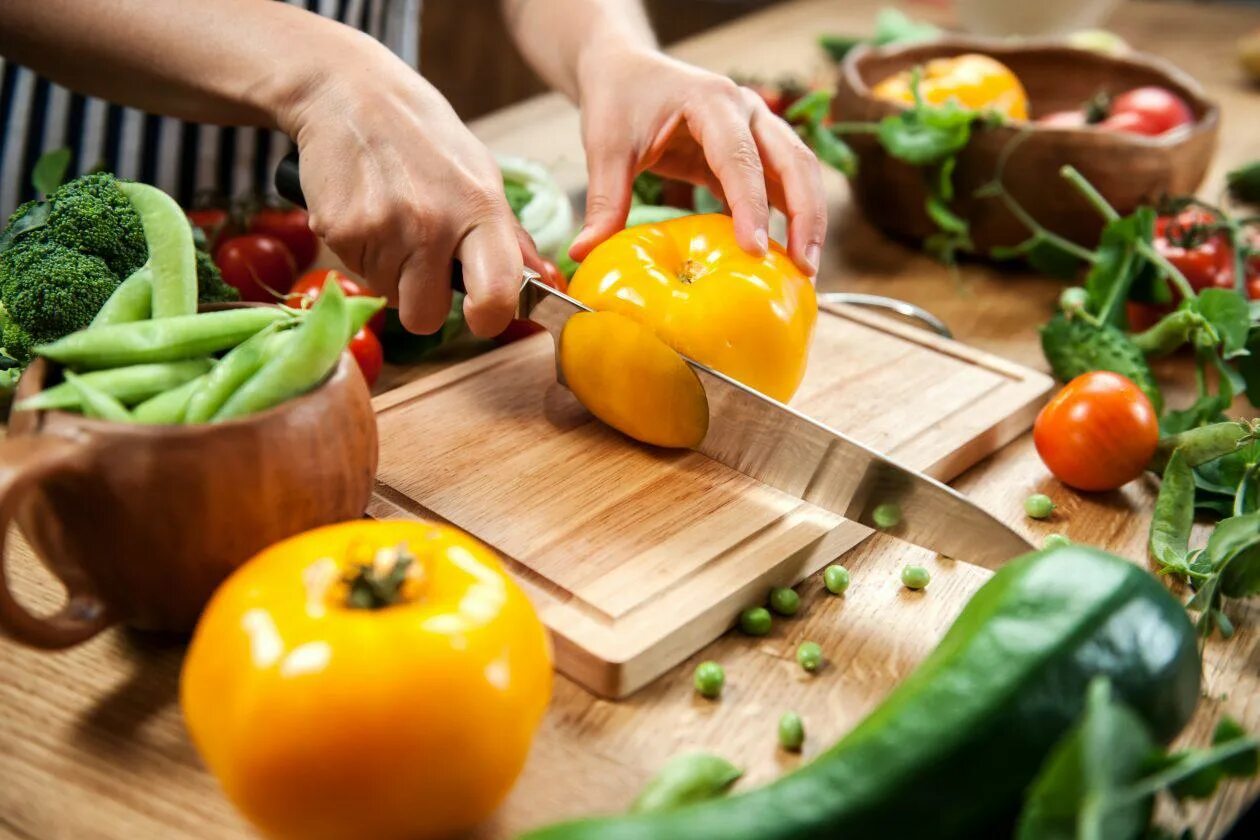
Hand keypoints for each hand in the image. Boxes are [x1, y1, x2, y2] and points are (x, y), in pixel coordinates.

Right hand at [277, 37, 526, 336]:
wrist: (347, 92)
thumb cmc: (422, 135)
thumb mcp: (479, 172)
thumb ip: (507, 234)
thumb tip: (541, 281)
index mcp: (479, 209)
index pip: (495, 294)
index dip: (488, 318)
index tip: (480, 313)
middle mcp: (431, 224)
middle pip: (424, 317)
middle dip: (423, 302)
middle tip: (422, 265)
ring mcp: (382, 229)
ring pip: (388, 295)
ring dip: (391, 272)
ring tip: (392, 220)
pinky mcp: (338, 231)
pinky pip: (356, 271)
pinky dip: (362, 252)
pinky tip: (367, 211)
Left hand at [569, 48, 826, 276]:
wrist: (625, 70)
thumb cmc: (619, 98)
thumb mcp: (606, 147)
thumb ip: (604, 200)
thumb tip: (584, 252)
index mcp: (711, 101)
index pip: (740, 157)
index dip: (750, 205)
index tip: (753, 249)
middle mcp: (745, 110)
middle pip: (793, 160)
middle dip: (805, 214)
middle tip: (804, 266)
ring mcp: (755, 128)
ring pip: (798, 171)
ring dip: (807, 217)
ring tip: (805, 269)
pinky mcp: (750, 151)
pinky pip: (778, 184)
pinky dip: (787, 217)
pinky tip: (783, 257)